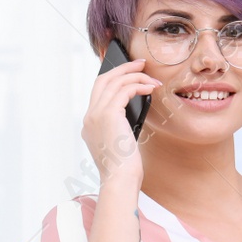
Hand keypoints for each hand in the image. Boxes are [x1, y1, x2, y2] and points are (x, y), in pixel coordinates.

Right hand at [83, 57, 159, 188]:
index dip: (114, 78)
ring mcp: (96, 115)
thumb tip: (136, 106)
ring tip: (152, 78)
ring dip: (136, 76)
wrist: (120, 178)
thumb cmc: (125, 165)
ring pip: (114, 82)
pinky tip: (151, 87)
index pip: (99, 91)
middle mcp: (89, 116)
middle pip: (102, 80)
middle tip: (140, 63)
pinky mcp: (108, 115)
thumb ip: (121, 124)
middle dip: (122, 68)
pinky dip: (138, 85)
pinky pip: (124, 90)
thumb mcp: (120, 141)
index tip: (130, 72)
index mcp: (90, 123)